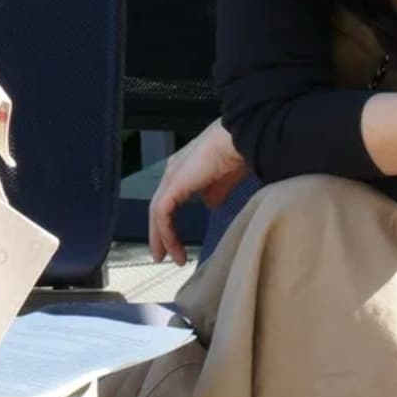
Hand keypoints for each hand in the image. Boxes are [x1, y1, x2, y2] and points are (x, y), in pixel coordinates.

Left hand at [148, 118, 248, 265]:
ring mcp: (171, 176)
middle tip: (163, 256)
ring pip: (157, 212)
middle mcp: (172, 171)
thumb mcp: (224, 180)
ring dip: (162, 237)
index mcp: (183, 169)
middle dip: (160, 235)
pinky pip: (162, 213)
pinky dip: (165, 231)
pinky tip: (173, 246)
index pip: (168, 201)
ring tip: (169, 257)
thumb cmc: (237, 153)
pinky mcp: (173, 184)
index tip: (174, 245)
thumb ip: (215, 193)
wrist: (239, 139)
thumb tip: (210, 205)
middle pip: (159, 208)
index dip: (168, 224)